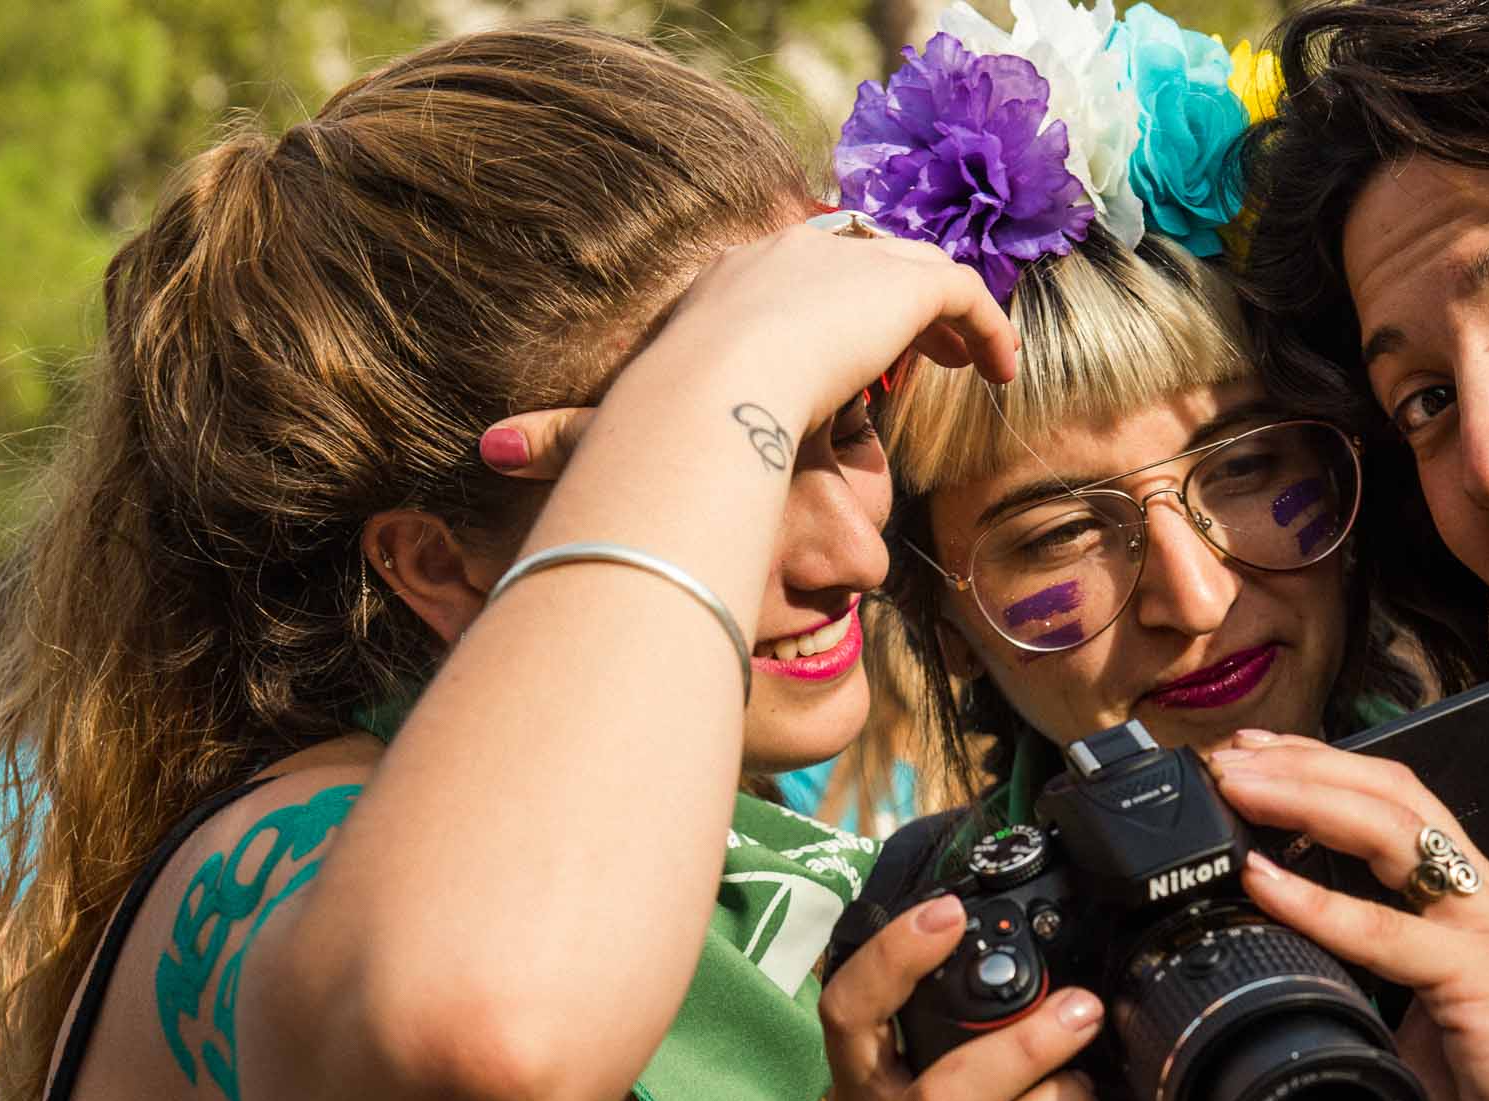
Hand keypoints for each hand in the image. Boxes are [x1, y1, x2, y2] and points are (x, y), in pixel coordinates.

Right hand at [484, 224, 1015, 479]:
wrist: (717, 396)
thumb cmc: (661, 421)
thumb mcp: (619, 423)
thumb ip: (569, 435)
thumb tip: (486, 456)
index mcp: (733, 280)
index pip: (791, 276)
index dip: (823, 309)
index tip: (844, 355)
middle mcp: (791, 255)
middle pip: (858, 259)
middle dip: (889, 298)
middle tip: (919, 351)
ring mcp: (850, 261)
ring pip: (916, 271)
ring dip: (943, 313)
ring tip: (971, 360)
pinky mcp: (904, 282)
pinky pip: (962, 293)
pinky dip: (986, 327)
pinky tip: (1002, 374)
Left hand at [1205, 732, 1488, 1100]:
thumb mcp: (1425, 1023)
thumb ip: (1373, 987)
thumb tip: (1301, 980)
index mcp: (1471, 899)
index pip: (1395, 801)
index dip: (1323, 769)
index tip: (1252, 760)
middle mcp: (1483, 896)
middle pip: (1389, 792)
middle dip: (1301, 763)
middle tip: (1224, 756)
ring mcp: (1487, 928)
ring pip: (1391, 830)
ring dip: (1303, 798)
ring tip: (1234, 787)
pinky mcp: (1484, 975)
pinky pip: (1387, 929)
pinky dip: (1317, 901)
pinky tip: (1263, 882)